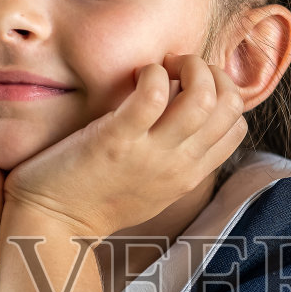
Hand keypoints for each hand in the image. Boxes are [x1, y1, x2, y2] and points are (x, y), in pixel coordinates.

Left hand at [2, 53, 247, 239]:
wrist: (53, 224)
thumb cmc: (96, 200)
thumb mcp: (153, 188)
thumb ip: (176, 160)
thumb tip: (185, 117)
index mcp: (189, 176)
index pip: (237, 127)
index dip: (223, 94)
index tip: (192, 86)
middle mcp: (178, 166)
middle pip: (231, 107)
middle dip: (212, 73)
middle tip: (181, 69)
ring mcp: (150, 154)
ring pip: (203, 97)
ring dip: (189, 67)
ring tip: (165, 66)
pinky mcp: (116, 140)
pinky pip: (153, 94)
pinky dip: (152, 73)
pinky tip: (137, 75)